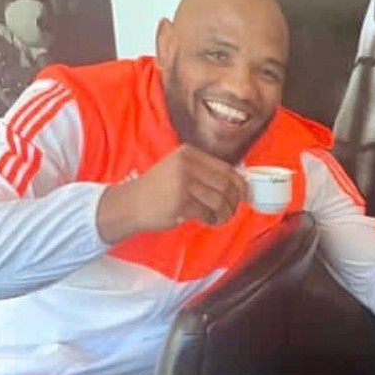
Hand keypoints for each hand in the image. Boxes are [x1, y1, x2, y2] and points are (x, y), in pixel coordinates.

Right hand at [97, 145, 248, 242]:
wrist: (129, 204)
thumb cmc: (158, 190)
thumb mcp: (179, 170)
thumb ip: (204, 173)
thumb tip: (238, 185)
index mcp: (189, 153)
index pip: (227, 169)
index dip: (240, 185)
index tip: (245, 196)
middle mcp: (187, 164)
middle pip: (226, 185)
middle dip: (233, 202)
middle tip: (230, 212)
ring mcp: (183, 182)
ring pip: (219, 201)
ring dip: (223, 214)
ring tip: (217, 218)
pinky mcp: (180, 201)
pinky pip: (207, 213)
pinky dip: (211, 220)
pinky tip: (205, 221)